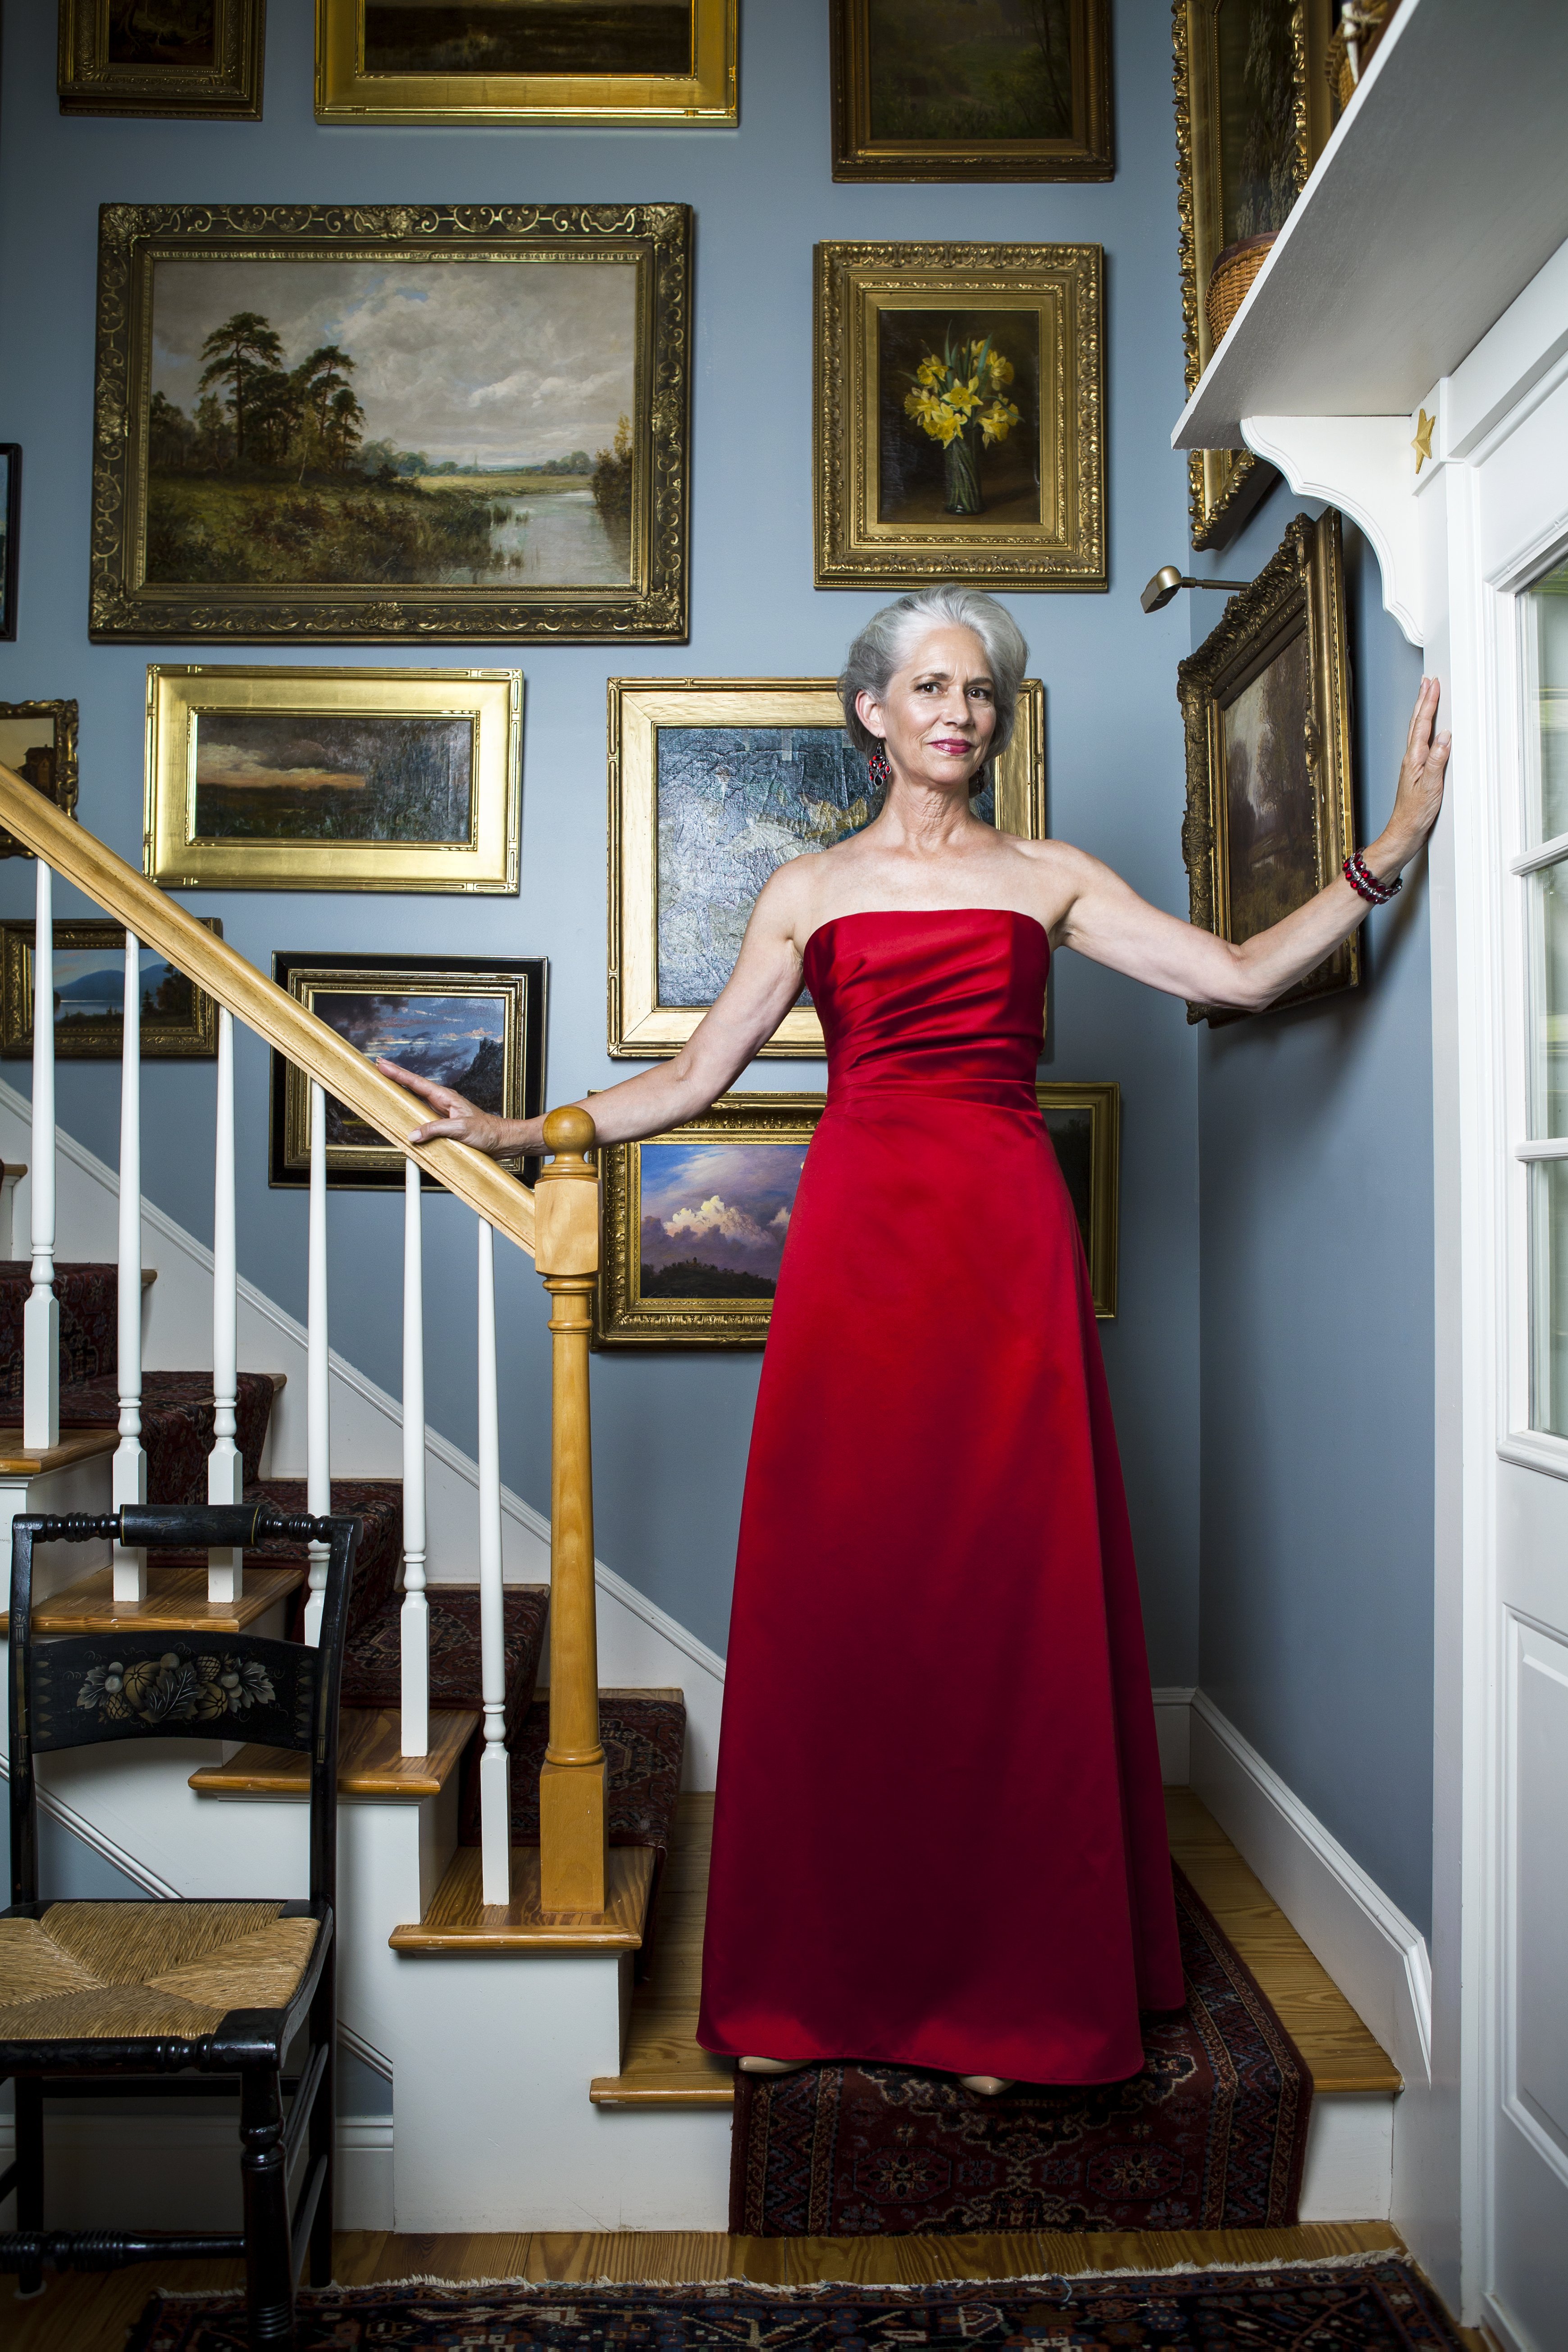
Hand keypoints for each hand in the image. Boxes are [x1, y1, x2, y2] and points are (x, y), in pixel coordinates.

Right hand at [377, 1059, 517, 1156]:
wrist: (500, 1140)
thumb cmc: (486, 1131)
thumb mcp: (460, 1130)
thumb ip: (435, 1130)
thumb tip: (413, 1134)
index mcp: (445, 1097)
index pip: (417, 1082)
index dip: (398, 1073)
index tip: (383, 1064)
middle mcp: (442, 1102)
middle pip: (413, 1086)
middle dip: (395, 1075)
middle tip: (378, 1066)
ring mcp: (441, 1112)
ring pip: (416, 1099)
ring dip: (401, 1091)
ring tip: (385, 1083)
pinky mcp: (442, 1124)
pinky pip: (421, 1115)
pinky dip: (409, 1110)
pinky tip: (402, 1110)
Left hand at [1366, 676, 1450, 880]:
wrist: (1404, 833)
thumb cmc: (1415, 814)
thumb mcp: (1431, 786)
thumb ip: (1438, 760)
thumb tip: (1445, 736)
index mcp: (1414, 759)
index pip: (1423, 725)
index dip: (1429, 703)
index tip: (1433, 685)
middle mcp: (1411, 759)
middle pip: (1417, 724)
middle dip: (1423, 701)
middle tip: (1427, 682)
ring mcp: (1413, 765)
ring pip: (1417, 731)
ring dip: (1422, 712)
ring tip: (1426, 697)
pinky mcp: (1416, 773)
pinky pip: (1421, 743)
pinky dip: (1424, 730)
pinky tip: (1428, 730)